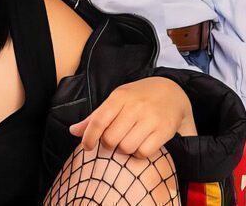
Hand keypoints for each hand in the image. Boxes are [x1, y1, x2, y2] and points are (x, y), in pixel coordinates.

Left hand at [68, 76, 194, 158]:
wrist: (172, 92)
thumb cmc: (139, 98)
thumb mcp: (117, 100)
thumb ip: (96, 117)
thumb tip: (73, 131)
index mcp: (120, 97)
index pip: (99, 120)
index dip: (89, 137)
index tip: (87, 146)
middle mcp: (136, 107)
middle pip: (111, 138)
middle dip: (109, 144)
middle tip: (114, 140)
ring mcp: (151, 119)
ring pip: (126, 147)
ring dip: (124, 150)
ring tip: (128, 141)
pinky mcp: (164, 130)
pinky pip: (143, 152)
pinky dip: (139, 153)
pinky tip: (141, 144)